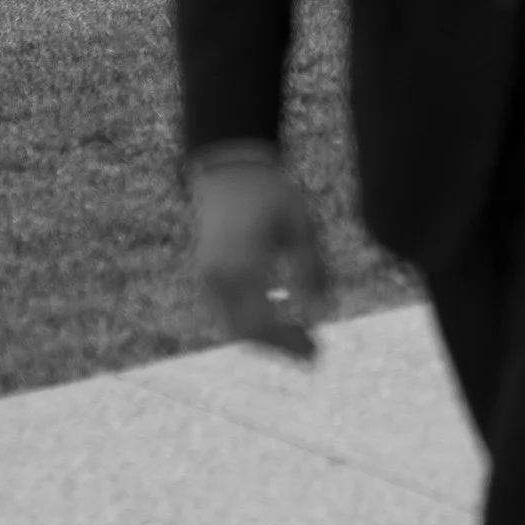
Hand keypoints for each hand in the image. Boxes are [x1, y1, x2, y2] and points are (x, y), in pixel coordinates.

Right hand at [191, 150, 331, 358]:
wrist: (232, 171)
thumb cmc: (273, 195)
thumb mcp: (302, 228)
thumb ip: (311, 272)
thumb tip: (320, 317)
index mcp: (242, 265)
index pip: (262, 323)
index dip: (289, 343)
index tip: (316, 351)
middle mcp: (218, 276)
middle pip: (245, 332)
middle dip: (280, 347)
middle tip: (313, 353)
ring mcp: (207, 276)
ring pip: (232, 326)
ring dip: (266, 337)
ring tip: (301, 337)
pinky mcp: (205, 274)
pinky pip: (225, 311)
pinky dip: (251, 321)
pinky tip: (281, 313)